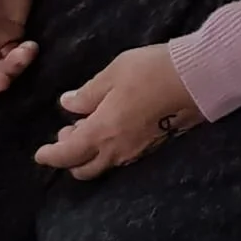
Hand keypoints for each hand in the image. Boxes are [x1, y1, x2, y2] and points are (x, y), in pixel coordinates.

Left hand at [35, 43, 202, 179]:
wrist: (200, 78)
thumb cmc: (152, 71)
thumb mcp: (113, 73)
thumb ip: (88, 93)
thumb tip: (68, 104)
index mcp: (101, 132)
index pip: (67, 154)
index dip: (50, 156)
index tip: (40, 154)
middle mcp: (117, 149)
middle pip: (85, 169)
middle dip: (70, 158)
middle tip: (68, 133)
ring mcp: (138, 151)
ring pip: (105, 165)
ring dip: (91, 154)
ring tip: (90, 128)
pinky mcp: (156, 145)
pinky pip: (124, 157)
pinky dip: (111, 150)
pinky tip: (115, 129)